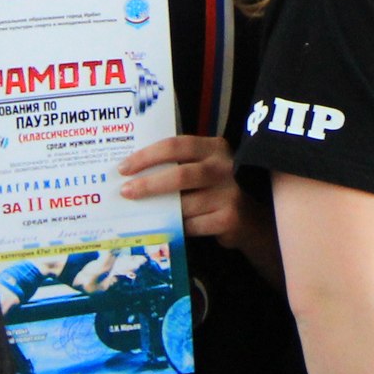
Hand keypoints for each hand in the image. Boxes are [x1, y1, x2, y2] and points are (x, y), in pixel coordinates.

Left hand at [120, 134, 247, 242]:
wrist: (250, 217)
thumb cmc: (215, 189)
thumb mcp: (202, 167)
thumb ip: (177, 165)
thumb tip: (132, 174)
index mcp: (213, 148)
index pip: (175, 146)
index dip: (147, 156)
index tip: (123, 168)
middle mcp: (224, 167)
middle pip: (179, 174)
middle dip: (148, 184)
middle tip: (125, 192)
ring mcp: (228, 193)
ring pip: (183, 205)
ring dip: (160, 211)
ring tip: (141, 214)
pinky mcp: (228, 218)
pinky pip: (191, 225)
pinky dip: (176, 227)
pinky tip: (167, 228)